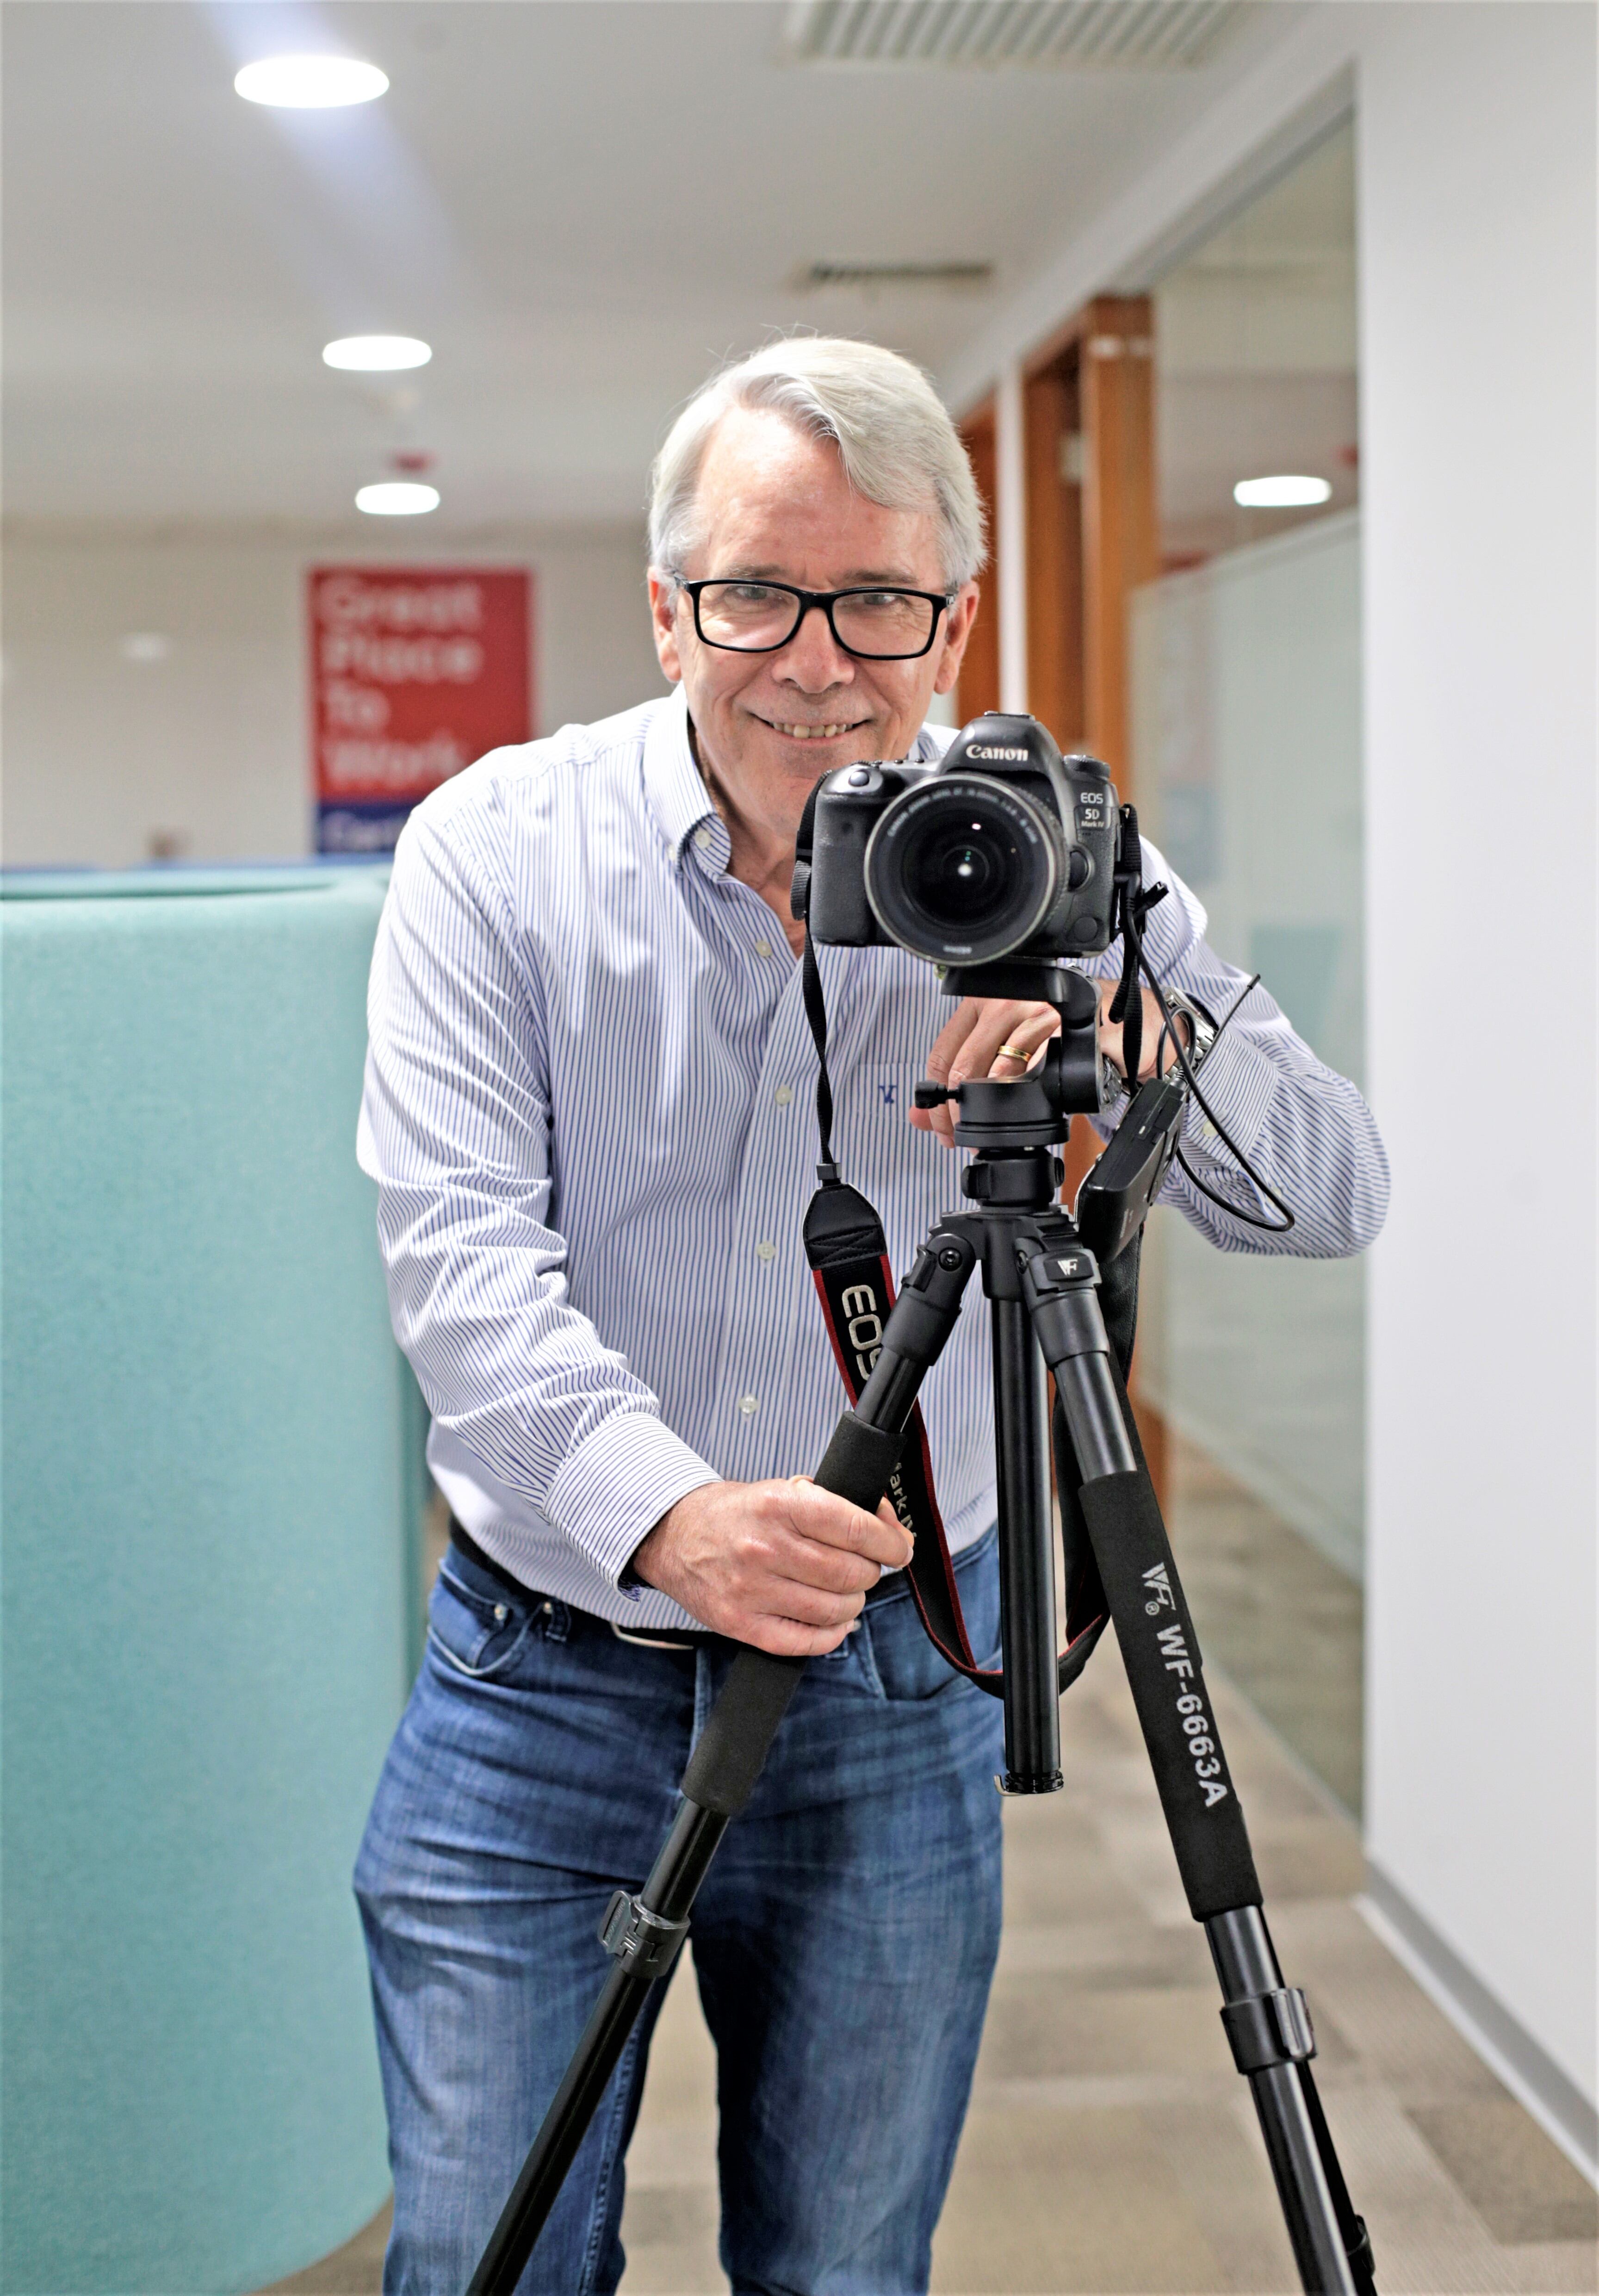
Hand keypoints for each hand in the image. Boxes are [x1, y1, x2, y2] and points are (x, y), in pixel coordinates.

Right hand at [629, 1477, 912, 1655]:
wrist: (673, 1536)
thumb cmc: (735, 1513)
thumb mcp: (782, 1489)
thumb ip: (833, 1504)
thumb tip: (888, 1528)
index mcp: (779, 1505)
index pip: (856, 1528)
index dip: (890, 1542)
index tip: (900, 1548)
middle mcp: (765, 1548)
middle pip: (851, 1573)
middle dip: (870, 1572)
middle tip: (865, 1567)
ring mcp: (752, 1590)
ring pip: (835, 1610)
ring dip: (853, 1603)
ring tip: (844, 1591)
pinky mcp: (742, 1624)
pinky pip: (807, 1641)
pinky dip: (831, 1634)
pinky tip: (832, 1620)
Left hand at [909, 986, 1187, 1144]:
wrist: (1131, 1021)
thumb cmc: (1069, 1033)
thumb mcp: (1013, 1053)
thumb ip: (969, 1079)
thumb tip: (922, 1116)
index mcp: (985, 1002)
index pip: (943, 1051)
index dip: (937, 1097)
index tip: (939, 1124)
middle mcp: (1006, 1002)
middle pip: (962, 1063)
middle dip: (957, 1111)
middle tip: (960, 1137)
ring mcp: (1036, 1013)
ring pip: (994, 1068)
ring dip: (989, 1108)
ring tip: (992, 1130)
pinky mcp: (1065, 1028)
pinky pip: (1034, 1068)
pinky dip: (1025, 1096)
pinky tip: (1026, 1109)